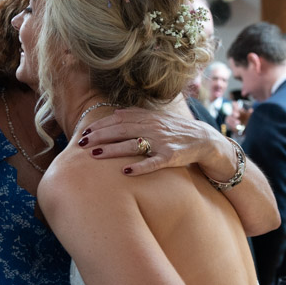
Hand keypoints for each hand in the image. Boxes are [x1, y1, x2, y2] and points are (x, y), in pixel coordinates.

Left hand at [78, 106, 219, 174]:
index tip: (85, 132)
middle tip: (81, 144)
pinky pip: (153, 163)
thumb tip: (116, 113)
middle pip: (121, 130)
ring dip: (113, 149)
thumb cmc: (176, 131)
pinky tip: (126, 171)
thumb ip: (138, 115)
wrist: (204, 140)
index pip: (119, 120)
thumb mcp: (158, 118)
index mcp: (148, 118)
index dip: (101, 125)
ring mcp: (161, 142)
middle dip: (100, 136)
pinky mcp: (171, 157)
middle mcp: (153, 127)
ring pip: (133, 145)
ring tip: (95, 154)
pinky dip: (140, 167)